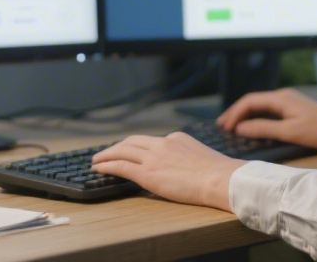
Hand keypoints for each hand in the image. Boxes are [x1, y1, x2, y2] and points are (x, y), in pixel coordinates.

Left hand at [91, 132, 246, 210]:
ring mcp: (154, 157)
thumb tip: (183, 166)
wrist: (220, 179)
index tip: (129, 151)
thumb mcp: (201, 155)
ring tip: (96, 160)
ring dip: (106, 154)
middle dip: (116, 146)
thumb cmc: (218, 174)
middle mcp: (162, 143)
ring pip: (122, 151)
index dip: (136, 146)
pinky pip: (120, 165)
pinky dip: (107, 165)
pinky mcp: (147, 173)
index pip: (151, 141)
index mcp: (176, 138)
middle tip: (106, 153)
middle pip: (132, 141)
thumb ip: (186, 156)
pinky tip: (99, 168)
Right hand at [216, 88, 316, 151]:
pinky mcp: (294, 108)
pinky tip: (253, 127)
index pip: (249, 101)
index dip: (235, 114)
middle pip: (253, 101)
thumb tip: (240, 128)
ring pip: (261, 106)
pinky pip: (270, 110)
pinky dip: (258, 118)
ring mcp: (289, 101)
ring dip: (246, 115)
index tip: (225, 127)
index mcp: (280, 98)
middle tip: (222, 126)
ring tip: (233, 127)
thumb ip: (263, 129)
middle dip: (237, 113)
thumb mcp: (289, 132)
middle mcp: (282, 95)